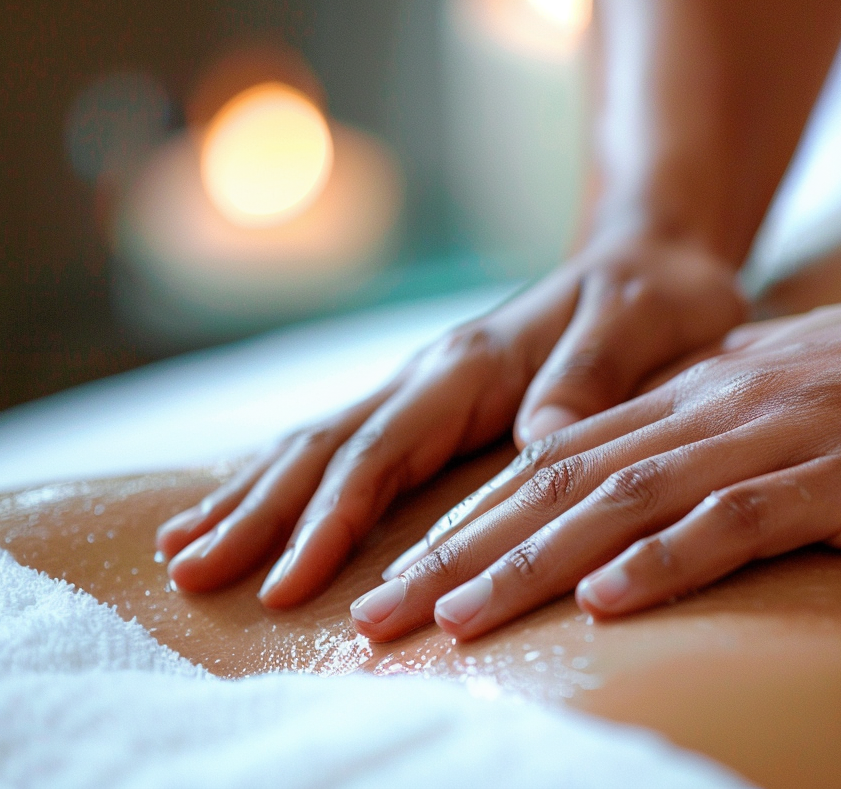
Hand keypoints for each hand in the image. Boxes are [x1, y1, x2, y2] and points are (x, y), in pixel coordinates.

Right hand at [155, 241, 746, 606]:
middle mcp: (434, 375)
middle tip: (188, 577)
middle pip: (326, 448)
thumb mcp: (647, 324)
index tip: (286, 585)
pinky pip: (348, 444)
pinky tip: (248, 511)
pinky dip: (289, 482)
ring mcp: (427, 388)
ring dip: (252, 499)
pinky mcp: (436, 403)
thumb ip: (592, 375)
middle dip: (257, 515)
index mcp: (474, 364)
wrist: (650, 255)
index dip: (331, 520)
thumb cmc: (657, 295)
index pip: (384, 450)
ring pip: (320, 445)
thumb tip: (537, 442)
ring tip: (183, 553)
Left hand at [347, 268, 840, 641]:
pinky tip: (607, 602)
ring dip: (530, 564)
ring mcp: (783, 433)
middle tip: (381, 614)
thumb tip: (687, 478)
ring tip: (451, 621)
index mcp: (718, 391)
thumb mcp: (827, 398)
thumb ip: (750, 426)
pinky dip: (667, 560)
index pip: (571, 459)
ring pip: (624, 502)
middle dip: (464, 551)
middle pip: (565, 481)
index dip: (482, 519)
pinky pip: (737, 519)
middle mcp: (728, 404)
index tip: (414, 576)